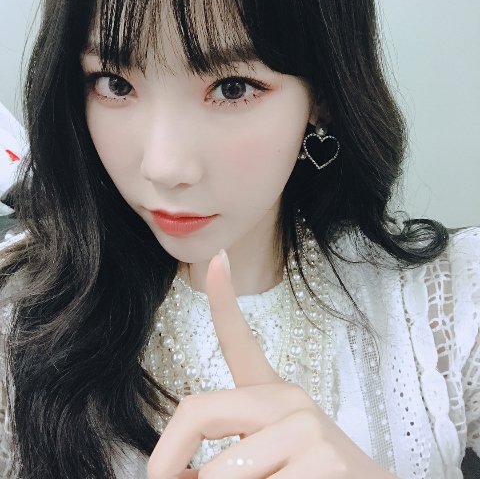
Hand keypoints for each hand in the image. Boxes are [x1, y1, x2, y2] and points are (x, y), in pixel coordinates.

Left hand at [147, 250, 396, 478]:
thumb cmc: (310, 478)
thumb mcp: (268, 457)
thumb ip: (227, 456)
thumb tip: (177, 475)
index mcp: (272, 395)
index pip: (240, 341)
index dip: (224, 300)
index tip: (217, 258)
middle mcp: (289, 400)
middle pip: (197, 411)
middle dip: (167, 461)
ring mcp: (307, 428)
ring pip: (219, 473)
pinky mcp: (323, 463)